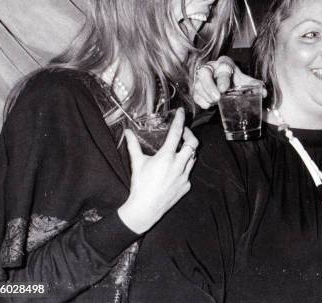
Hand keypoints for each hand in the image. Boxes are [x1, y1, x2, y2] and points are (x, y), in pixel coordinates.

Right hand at [118, 108, 196, 233]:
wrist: (145, 209)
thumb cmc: (140, 185)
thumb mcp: (137, 163)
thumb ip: (133, 145)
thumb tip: (127, 132)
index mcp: (166, 157)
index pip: (176, 133)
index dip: (180, 120)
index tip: (182, 112)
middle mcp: (178, 165)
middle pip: (193, 144)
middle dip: (190, 135)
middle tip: (183, 133)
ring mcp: (184, 176)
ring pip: (192, 158)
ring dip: (188, 151)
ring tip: (179, 149)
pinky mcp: (186, 186)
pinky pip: (188, 172)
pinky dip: (183, 168)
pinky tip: (174, 170)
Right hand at [192, 55, 265, 108]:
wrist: (224, 79)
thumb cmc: (234, 79)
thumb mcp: (244, 80)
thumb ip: (253, 85)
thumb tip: (264, 93)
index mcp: (224, 63)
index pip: (222, 68)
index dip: (223, 78)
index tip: (224, 89)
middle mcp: (210, 67)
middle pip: (204, 73)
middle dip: (209, 87)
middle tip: (217, 98)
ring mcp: (201, 77)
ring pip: (198, 84)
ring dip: (205, 95)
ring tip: (214, 102)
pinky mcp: (196, 86)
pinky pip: (194, 94)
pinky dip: (200, 101)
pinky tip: (208, 105)